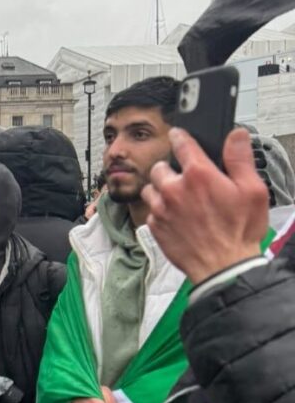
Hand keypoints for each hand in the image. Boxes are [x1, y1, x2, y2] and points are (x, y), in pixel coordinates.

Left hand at [143, 128, 267, 284]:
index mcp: (199, 175)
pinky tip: (175, 217)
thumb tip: (236, 135)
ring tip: (178, 199)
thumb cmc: (239, 231)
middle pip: (160, 167)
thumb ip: (240, 159)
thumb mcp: (252, 191)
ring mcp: (161, 208)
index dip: (179, 136)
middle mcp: (174, 188)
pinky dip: (159, 210)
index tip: (177, 135)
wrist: (223, 267)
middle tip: (185, 180)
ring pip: (150, 188)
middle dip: (170, 170)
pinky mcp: (154, 225)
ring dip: (161, 190)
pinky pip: (150, 210)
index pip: (181, 144)